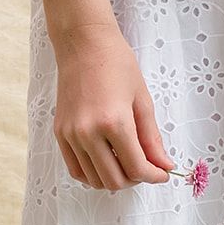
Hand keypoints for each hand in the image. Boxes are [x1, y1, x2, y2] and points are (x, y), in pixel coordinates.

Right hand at [52, 23, 174, 190]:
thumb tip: (163, 166)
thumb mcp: (142, 101)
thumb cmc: (117, 64)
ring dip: (115, 179)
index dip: (154, 176)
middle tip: (145, 168)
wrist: (84, 43)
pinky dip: (93, 174)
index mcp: (114, 122)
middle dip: (135, 180)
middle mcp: (88, 133)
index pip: (136, 168)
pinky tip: (106, 163)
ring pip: (95, 180)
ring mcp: (71, 135)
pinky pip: (76, 170)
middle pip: (114, 181)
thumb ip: (152, 139)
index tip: (162, 174)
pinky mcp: (60, 134)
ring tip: (126, 163)